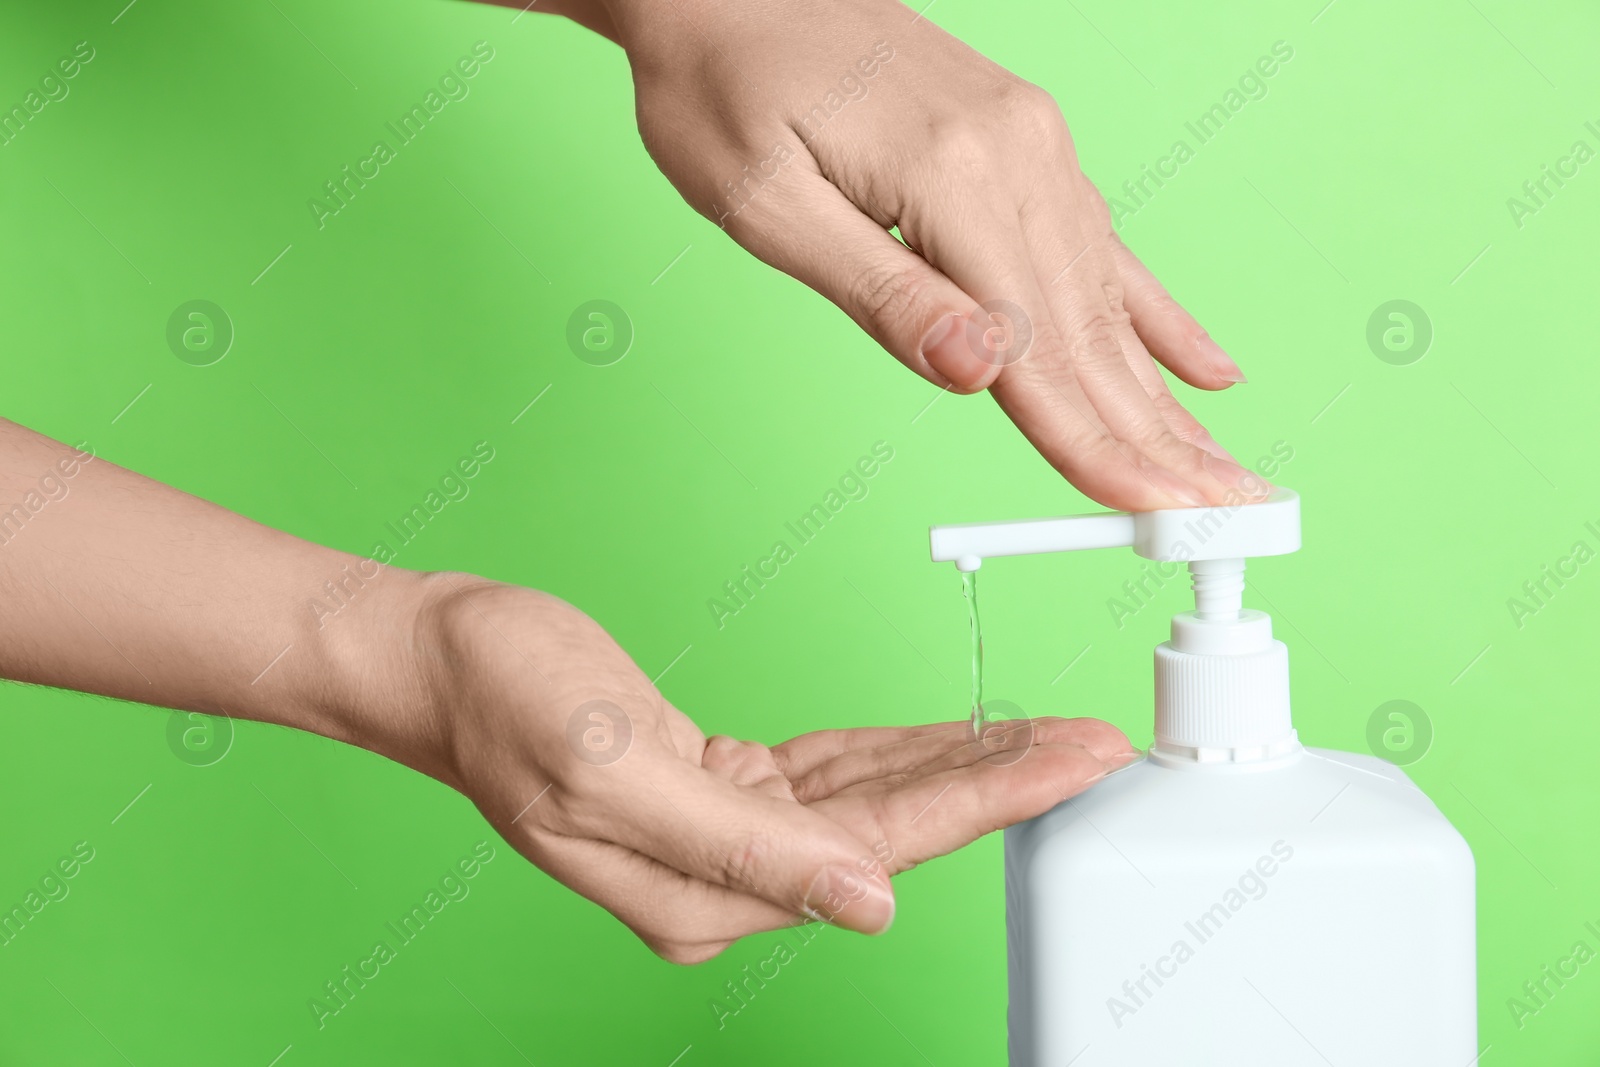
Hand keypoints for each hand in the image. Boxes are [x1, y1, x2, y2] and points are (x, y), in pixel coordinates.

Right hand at [407, 575, 1134, 961]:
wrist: (439, 661)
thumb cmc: (507, 702)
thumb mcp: (616, 770)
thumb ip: (745, 850)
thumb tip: (867, 904)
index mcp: (705, 891)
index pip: (880, 846)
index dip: (988, 801)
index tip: (1072, 761)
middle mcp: (724, 878)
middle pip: (895, 829)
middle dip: (1000, 785)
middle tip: (1093, 744)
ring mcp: (724, 835)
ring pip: (873, 802)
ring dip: (959, 765)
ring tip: (1045, 735)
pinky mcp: (720, 787)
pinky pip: (831, 775)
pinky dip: (896, 750)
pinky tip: (948, 736)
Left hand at [528, 0, 1266, 510]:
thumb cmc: (721, 93)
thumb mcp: (769, 206)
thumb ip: (883, 295)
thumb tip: (981, 372)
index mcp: (950, 179)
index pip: (1036, 350)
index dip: (1095, 445)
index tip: (1158, 513)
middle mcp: (1015, 156)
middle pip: (1092, 333)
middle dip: (1161, 440)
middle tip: (1233, 517)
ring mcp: (1030, 144)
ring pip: (1107, 299)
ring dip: (1165, 395)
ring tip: (1223, 468)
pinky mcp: (1024, 140)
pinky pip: (1104, 244)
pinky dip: (1156, 314)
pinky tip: (1206, 367)